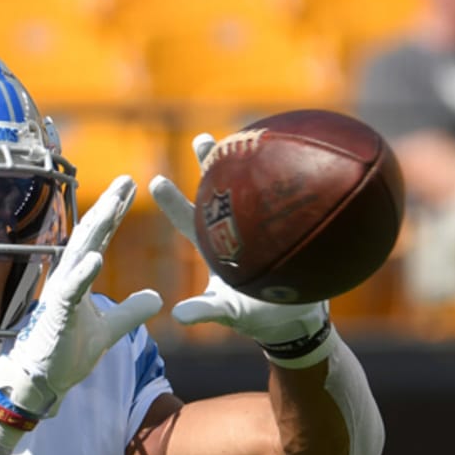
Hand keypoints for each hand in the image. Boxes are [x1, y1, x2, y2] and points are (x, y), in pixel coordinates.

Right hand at [0, 175, 162, 417]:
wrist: (43, 381)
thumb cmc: (67, 353)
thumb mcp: (109, 330)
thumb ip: (131, 311)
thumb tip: (158, 298)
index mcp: (80, 279)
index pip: (100, 238)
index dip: (115, 213)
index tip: (132, 187)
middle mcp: (69, 279)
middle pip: (90, 235)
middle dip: (108, 206)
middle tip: (126, 179)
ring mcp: (62, 295)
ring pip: (80, 253)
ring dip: (97, 228)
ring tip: (115, 204)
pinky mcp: (58, 315)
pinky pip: (71, 290)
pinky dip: (84, 273)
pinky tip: (98, 257)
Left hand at [149, 135, 334, 366]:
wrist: (295, 320)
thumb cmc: (255, 317)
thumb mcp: (227, 313)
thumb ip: (204, 311)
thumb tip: (178, 315)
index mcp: (216, 248)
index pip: (190, 221)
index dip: (174, 203)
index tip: (156, 181)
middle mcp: (236, 232)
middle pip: (221, 194)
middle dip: (211, 167)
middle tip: (203, 140)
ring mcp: (263, 229)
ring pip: (254, 190)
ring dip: (250, 163)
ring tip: (246, 134)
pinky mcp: (289, 229)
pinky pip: (289, 199)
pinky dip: (291, 179)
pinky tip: (298, 153)